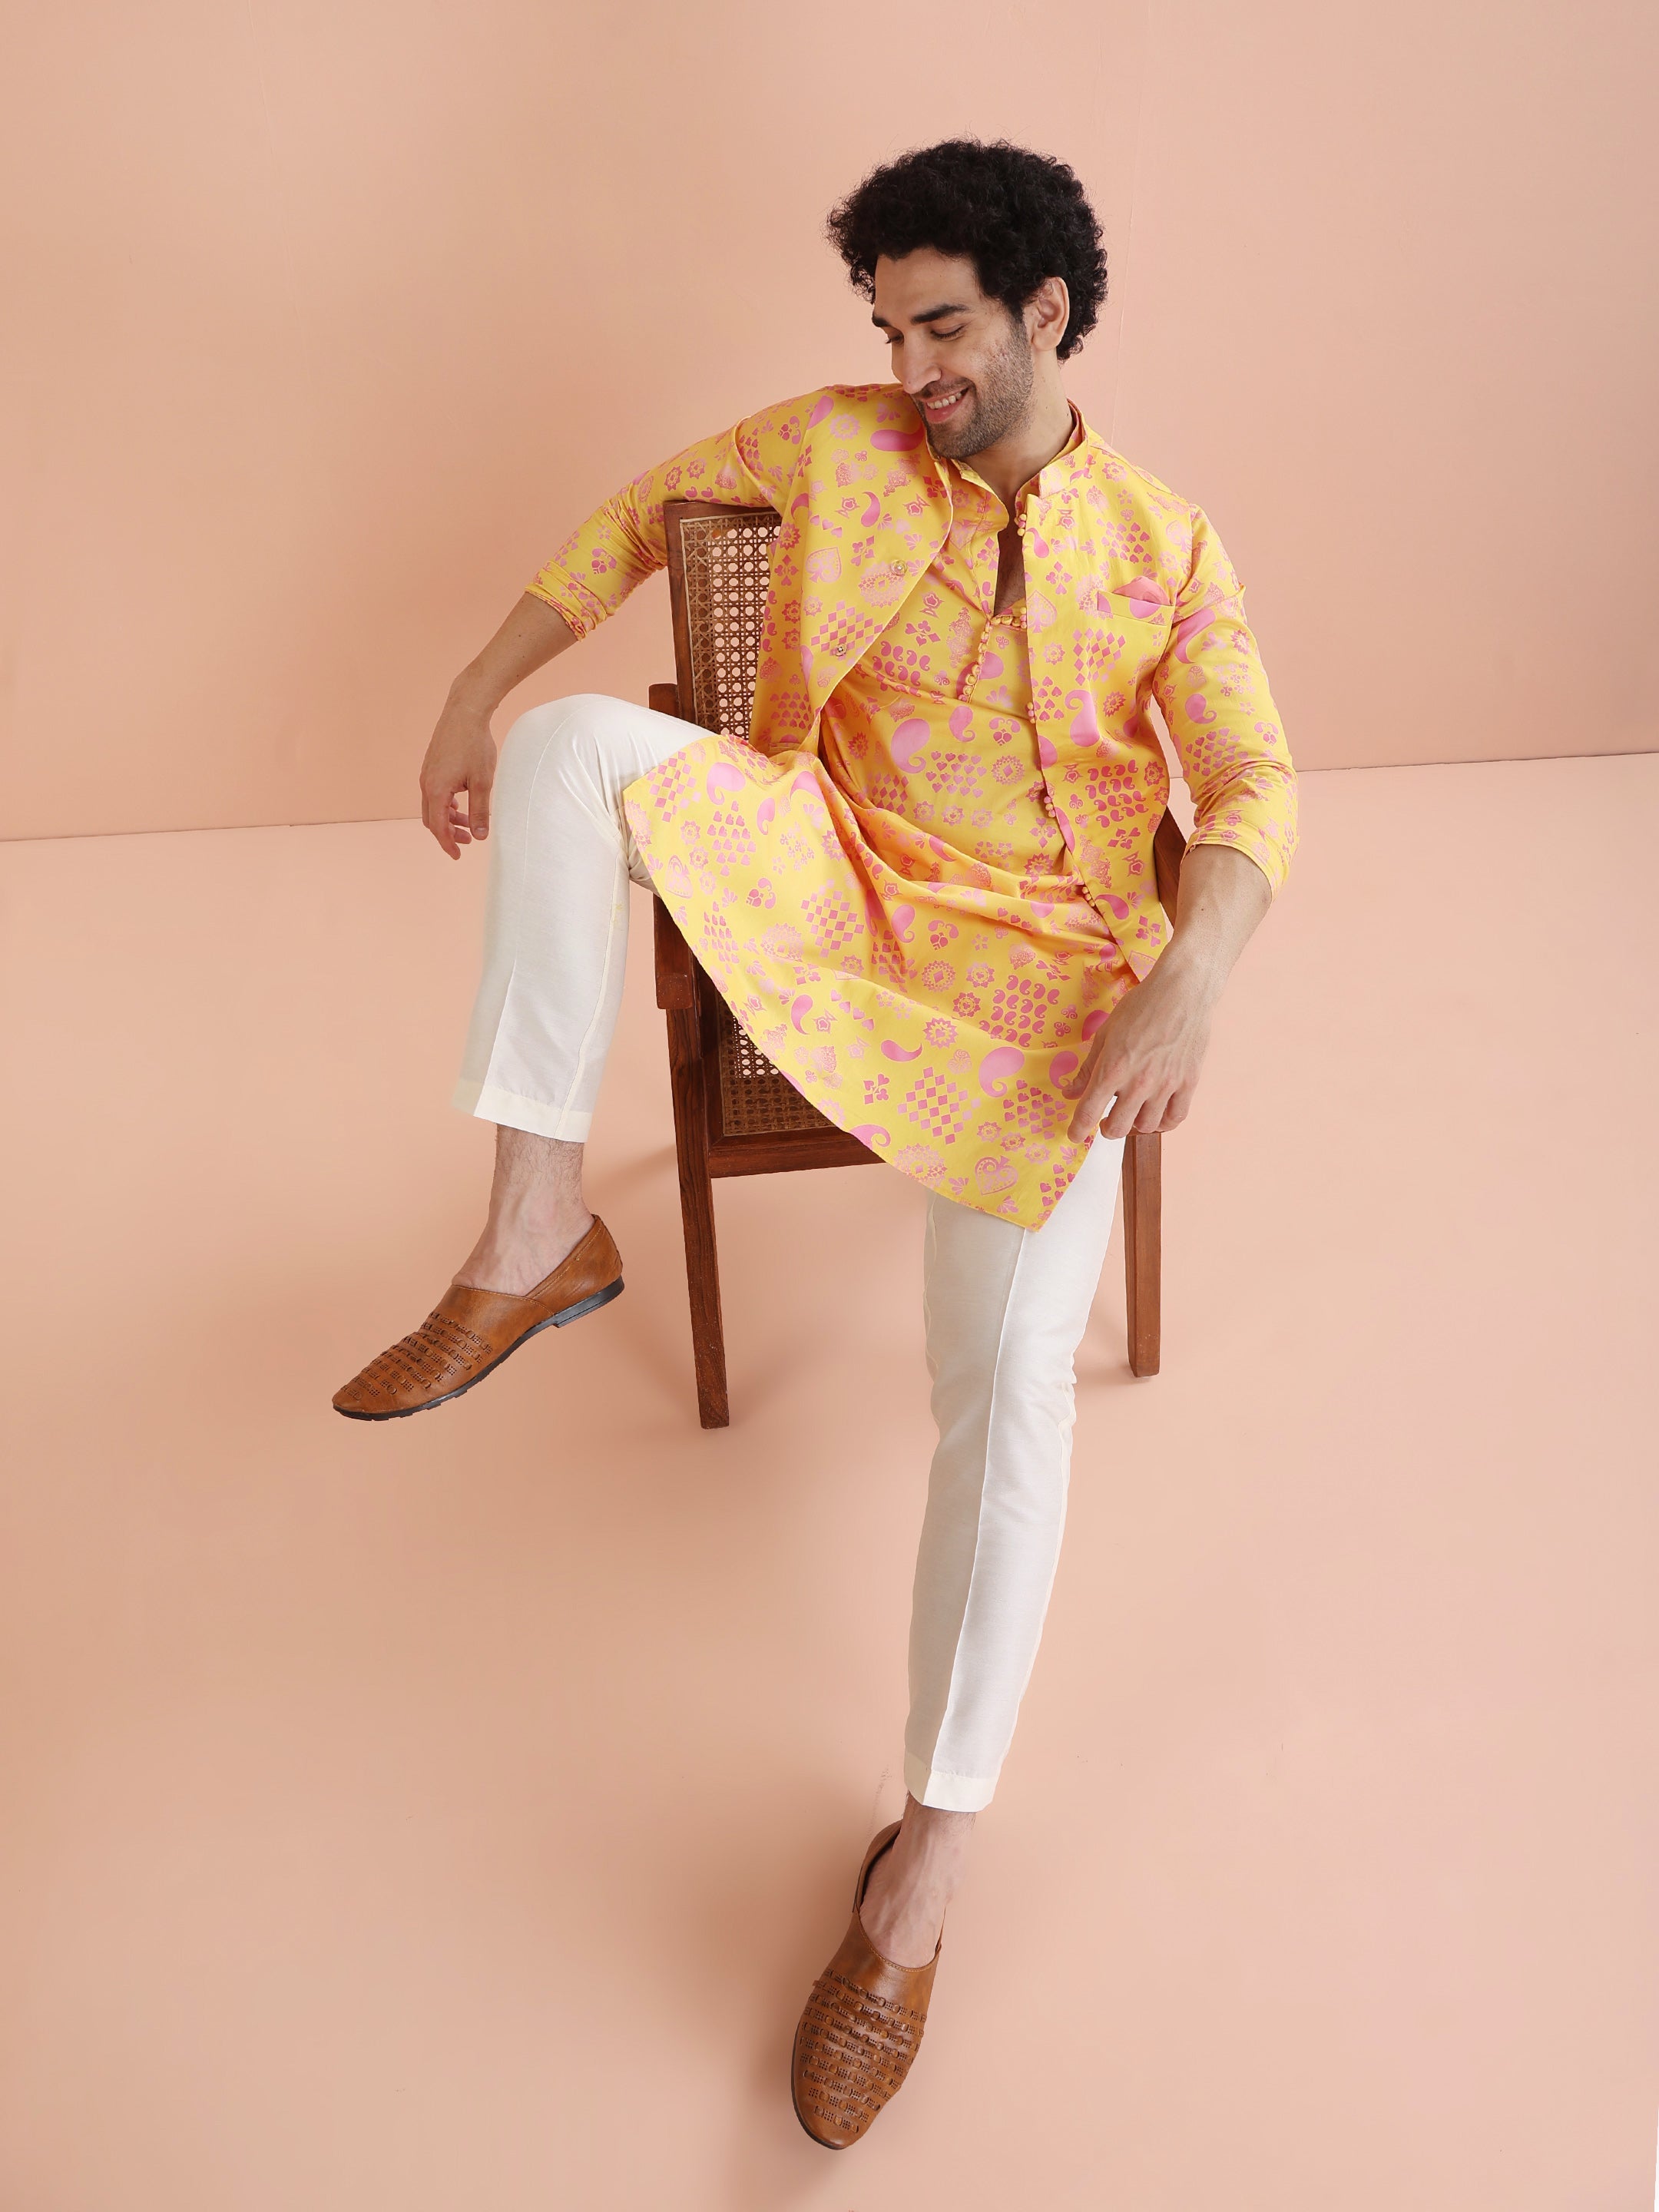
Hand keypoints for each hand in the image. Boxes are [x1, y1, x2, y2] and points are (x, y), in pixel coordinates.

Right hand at [420, 696, 496, 859]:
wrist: (465, 712)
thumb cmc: (474, 745)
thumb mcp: (483, 782)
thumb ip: (480, 811)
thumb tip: (479, 836)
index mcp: (436, 790)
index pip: (438, 827)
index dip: (448, 844)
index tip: (458, 856)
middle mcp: (426, 783)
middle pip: (432, 819)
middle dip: (449, 833)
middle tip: (468, 840)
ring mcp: (427, 774)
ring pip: (433, 806)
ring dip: (450, 818)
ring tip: (470, 822)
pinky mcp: (431, 766)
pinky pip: (434, 793)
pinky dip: (446, 804)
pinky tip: (461, 803)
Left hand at [1058, 955, 1216, 1141]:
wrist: (1181, 991)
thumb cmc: (1141, 1006)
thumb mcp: (1105, 1033)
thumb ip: (1088, 1067)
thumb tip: (1070, 1092)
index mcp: (1113, 1069)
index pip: (1088, 1112)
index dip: (1078, 1129)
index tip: (1075, 1136)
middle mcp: (1138, 1083)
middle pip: (1118, 1128)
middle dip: (1106, 1129)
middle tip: (1105, 1121)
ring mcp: (1166, 1086)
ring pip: (1147, 1127)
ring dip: (1134, 1125)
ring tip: (1131, 1114)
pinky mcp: (1188, 1083)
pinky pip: (1175, 1118)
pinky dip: (1163, 1122)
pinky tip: (1156, 1114)